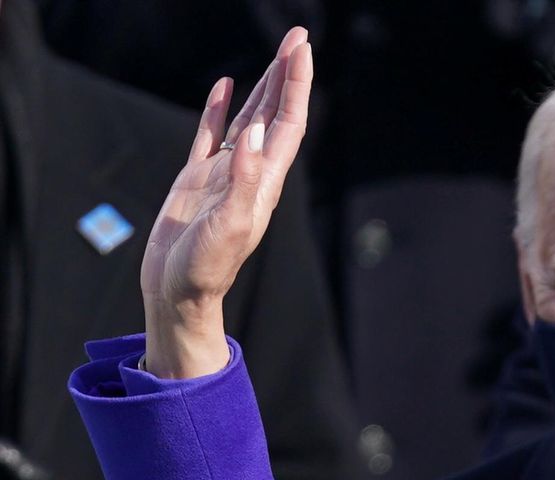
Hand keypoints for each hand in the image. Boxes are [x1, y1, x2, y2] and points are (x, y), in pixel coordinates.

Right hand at [141, 28, 313, 378]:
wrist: (178, 293)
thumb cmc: (206, 269)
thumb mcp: (230, 226)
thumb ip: (245, 180)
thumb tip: (256, 133)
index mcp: (265, 182)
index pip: (287, 123)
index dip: (296, 85)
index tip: (301, 49)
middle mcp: (251, 173)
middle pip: (275, 114)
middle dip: (287, 75)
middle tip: (296, 36)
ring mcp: (224, 174)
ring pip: (248, 118)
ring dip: (262, 87)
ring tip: (275, 55)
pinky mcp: (196, 180)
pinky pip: (211, 134)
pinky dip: (218, 107)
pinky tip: (226, 85)